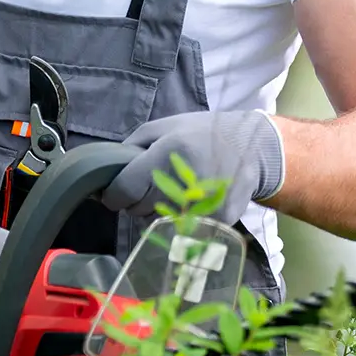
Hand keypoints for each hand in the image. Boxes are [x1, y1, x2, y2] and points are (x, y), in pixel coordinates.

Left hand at [103, 110, 284, 225]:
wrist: (251, 146)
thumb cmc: (203, 133)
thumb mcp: (165, 127)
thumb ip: (132, 146)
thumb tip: (104, 171)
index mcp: (168, 155)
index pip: (124, 191)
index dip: (113, 195)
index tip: (114, 193)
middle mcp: (184, 182)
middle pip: (138, 210)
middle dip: (137, 200)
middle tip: (153, 183)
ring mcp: (203, 205)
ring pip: (158, 223)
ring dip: (158, 210)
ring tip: (176, 188)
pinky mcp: (217, 221)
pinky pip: (182, 228)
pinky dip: (182, 217)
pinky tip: (194, 198)